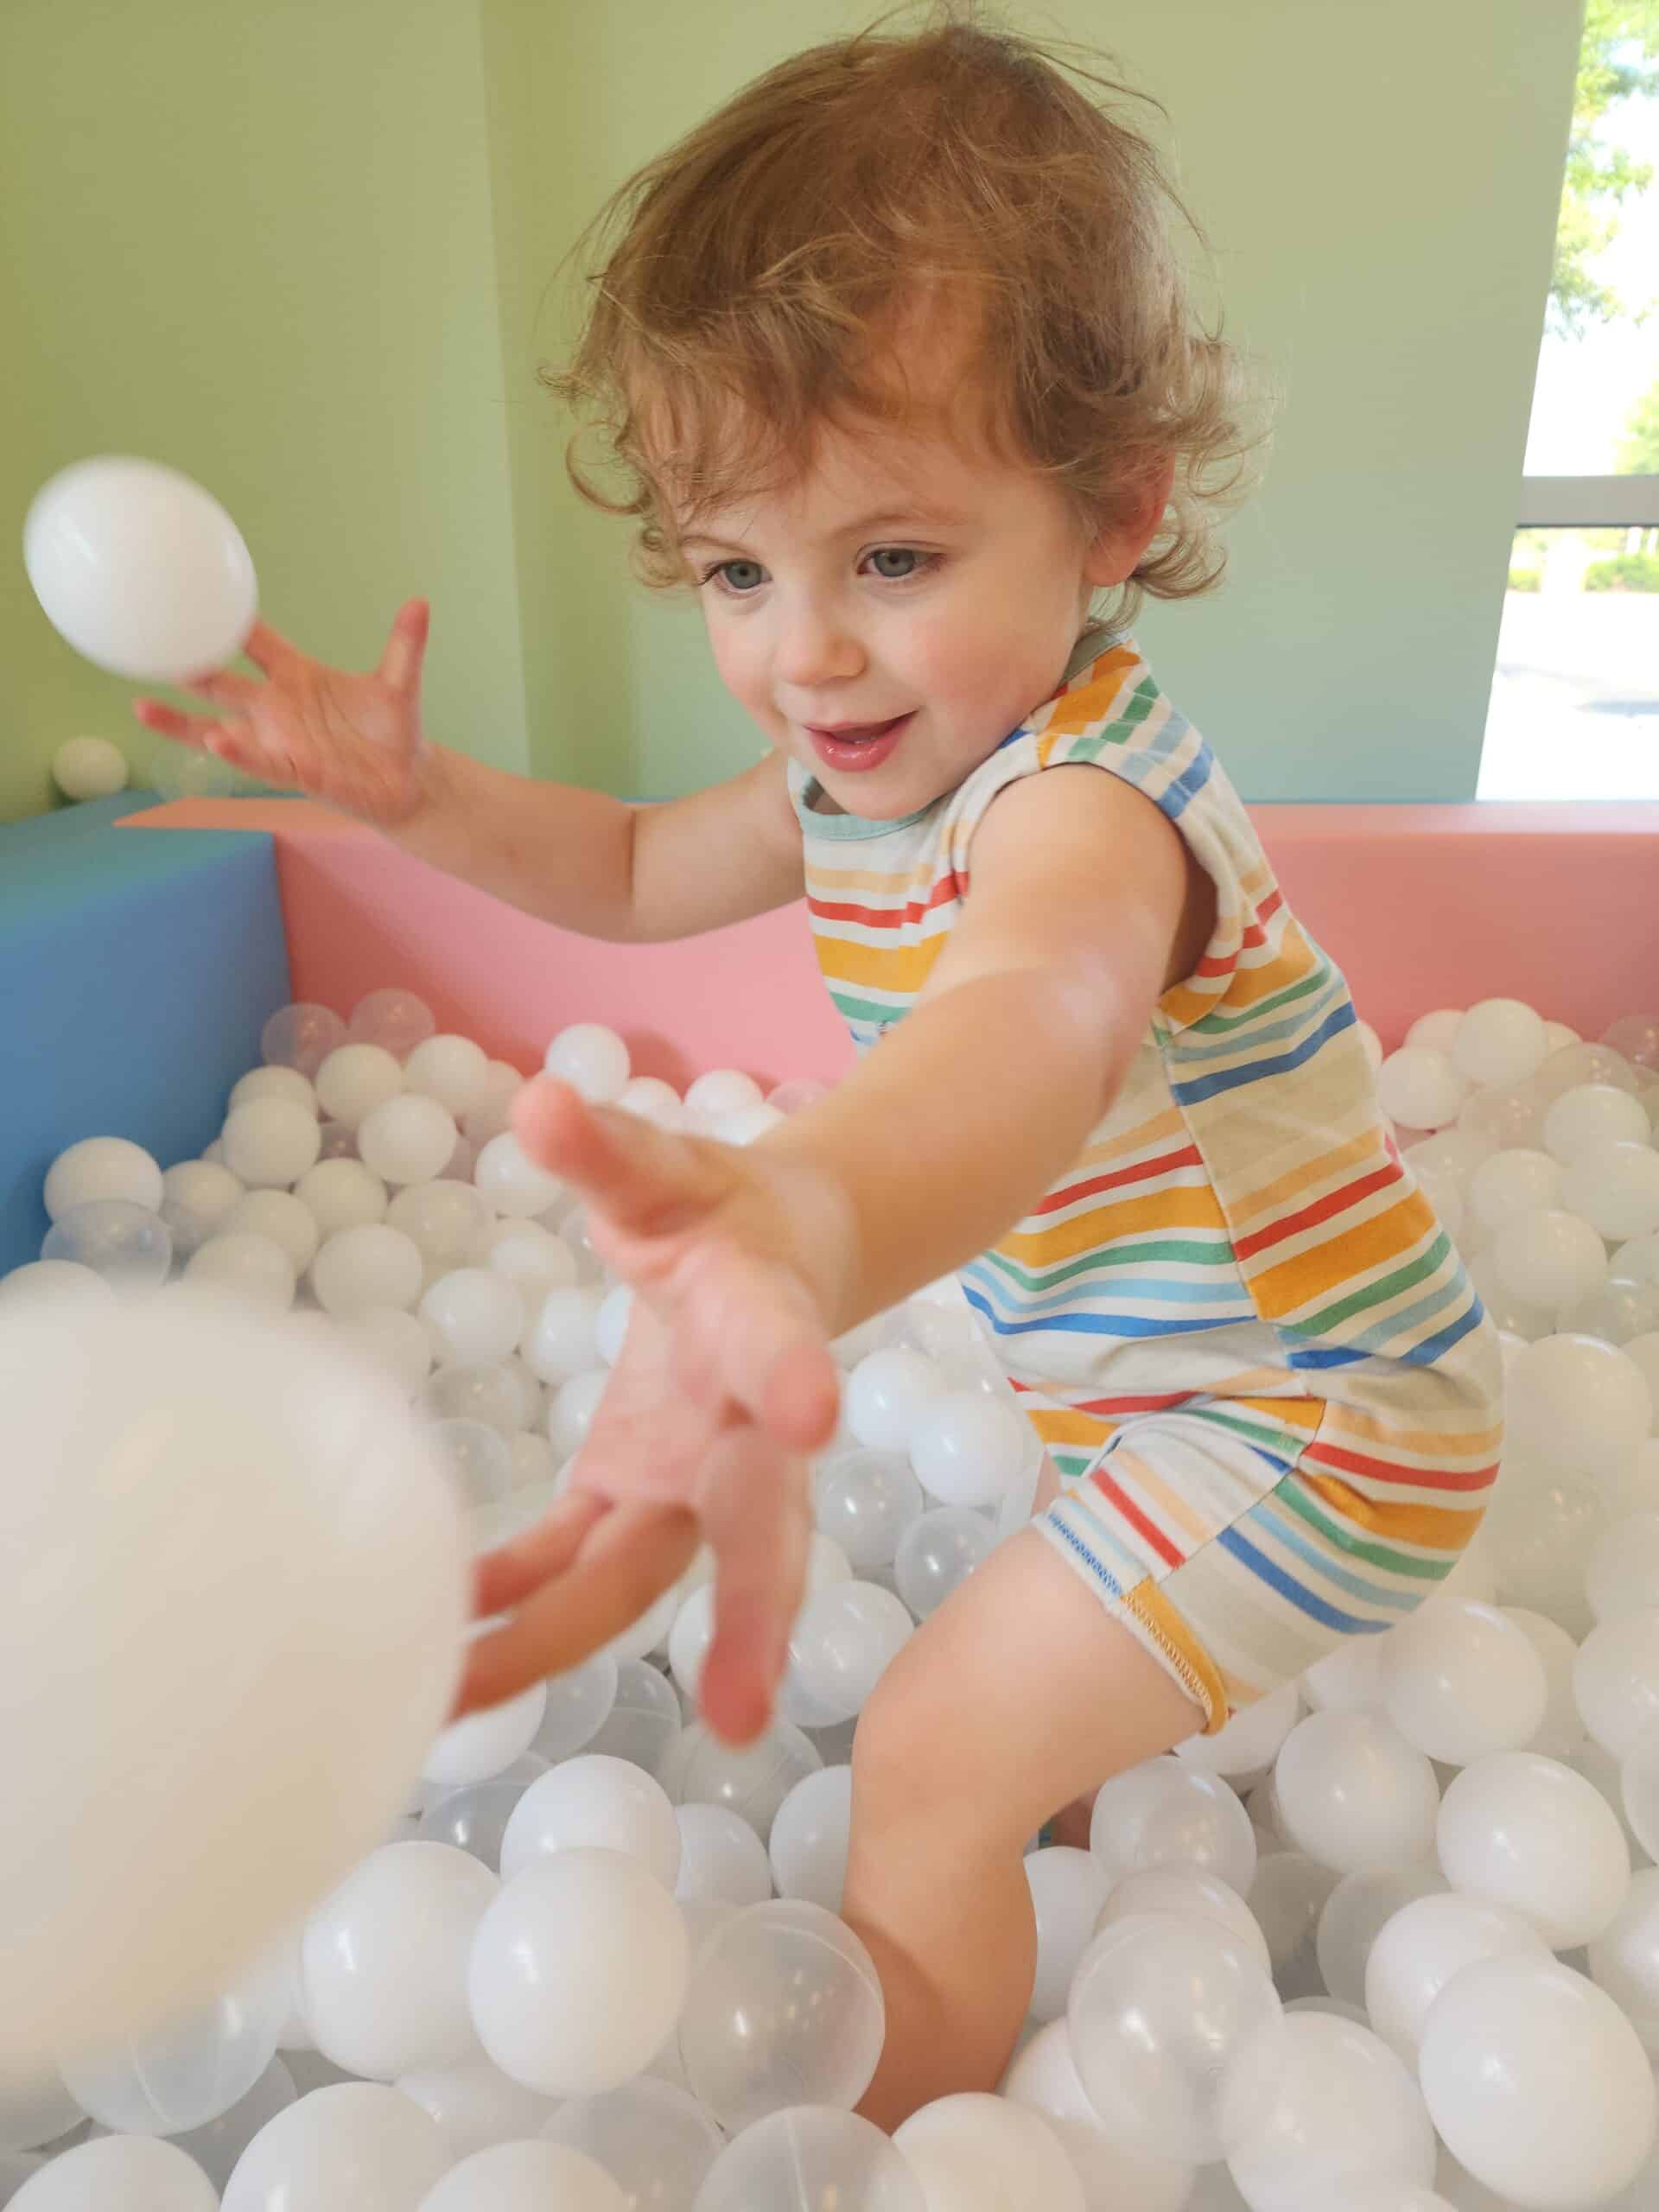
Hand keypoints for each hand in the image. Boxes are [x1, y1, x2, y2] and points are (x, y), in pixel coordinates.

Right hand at [131, 600, 433, 827]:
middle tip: (147, 645)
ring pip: (218, 729)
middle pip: (221, 683)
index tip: (193, 593)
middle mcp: (279, 708)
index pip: (254, 642)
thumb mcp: (400, 684)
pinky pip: (259, 761)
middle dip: (188, 666)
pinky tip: (216, 740)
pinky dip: (238, 751)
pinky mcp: (296, 771)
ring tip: (143, 707)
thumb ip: (404, 646)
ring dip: (183, 721)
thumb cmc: (394, 732)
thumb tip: (420, 603)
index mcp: (297, 676)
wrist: (411, 782)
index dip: (228, 620)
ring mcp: (282, 740)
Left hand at [454, 1079, 852, 1742]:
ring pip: (648, 1577)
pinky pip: (571, 1561)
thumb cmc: (726, 1212)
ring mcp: (689, 1480)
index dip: (791, 1376)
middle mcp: (743, 1429)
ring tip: (462, 1709)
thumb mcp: (671, 1169)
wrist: (780, 1264)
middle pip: (754, 1525)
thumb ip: (609, 1148)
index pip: (778, 1346)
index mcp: (760, 1324)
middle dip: (747, 1615)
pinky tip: (436, 1638)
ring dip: (562, 1644)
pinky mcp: (633, 1496)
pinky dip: (509, 1598)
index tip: (813, 1415)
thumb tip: (538, 1101)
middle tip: (739, 1714)